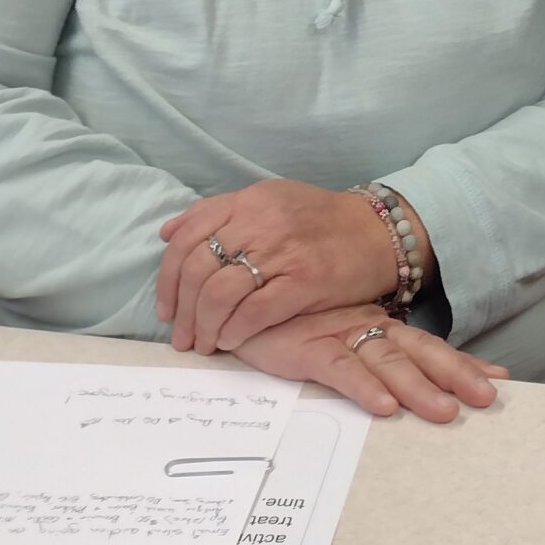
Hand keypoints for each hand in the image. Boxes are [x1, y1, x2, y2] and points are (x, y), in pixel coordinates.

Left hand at [157, 180, 428, 353]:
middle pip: (198, 270)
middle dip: (184, 312)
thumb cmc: (318, 220)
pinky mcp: (306, 280)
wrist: (377, 232)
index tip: (167, 310)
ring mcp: (284, 251)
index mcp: (248, 201)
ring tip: (205, 344)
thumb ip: (218, 212)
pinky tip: (232, 340)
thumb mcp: (268, 199)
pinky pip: (256, 311)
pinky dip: (236, 330)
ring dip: (205, 326)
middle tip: (183, 338)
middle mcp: (261, 221)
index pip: (187, 239)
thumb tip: (167, 232)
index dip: (167, 280)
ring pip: (221, 293)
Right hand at [234, 305, 506, 422]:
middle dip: (456, 374)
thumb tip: (397, 384)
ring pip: (387, 363)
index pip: (426, 345)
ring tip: (446, 411)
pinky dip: (363, 388)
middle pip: (419, 353)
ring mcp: (336, 338)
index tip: (501, 379)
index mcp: (373, 326)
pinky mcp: (306, 350)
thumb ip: (364, 355)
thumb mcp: (330, 339)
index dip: (462, 361)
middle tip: (488, 398)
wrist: (235, 300)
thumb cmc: (287, 322)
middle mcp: (363, 329)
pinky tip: (384, 406)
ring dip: (418, 387)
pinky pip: (339, 371)